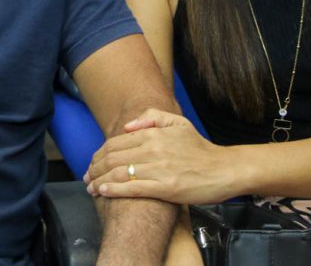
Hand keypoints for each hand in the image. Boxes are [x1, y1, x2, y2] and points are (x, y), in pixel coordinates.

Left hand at [84, 108, 243, 203]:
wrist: (224, 170)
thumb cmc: (200, 149)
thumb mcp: (178, 123)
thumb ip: (152, 117)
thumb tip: (127, 126)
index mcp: (154, 133)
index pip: (116, 143)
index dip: (99, 154)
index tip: (92, 163)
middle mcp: (154, 149)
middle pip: (113, 158)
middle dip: (95, 168)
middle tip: (87, 176)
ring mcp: (159, 169)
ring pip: (120, 173)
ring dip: (99, 181)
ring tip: (91, 187)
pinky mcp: (165, 188)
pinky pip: (133, 189)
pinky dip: (114, 190)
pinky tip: (103, 192)